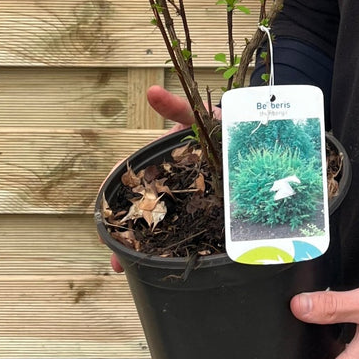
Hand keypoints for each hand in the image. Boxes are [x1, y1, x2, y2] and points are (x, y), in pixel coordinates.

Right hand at [110, 85, 218, 272]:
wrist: (253, 136)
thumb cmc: (221, 126)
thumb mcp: (197, 116)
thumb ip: (176, 107)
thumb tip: (150, 91)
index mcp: (167, 167)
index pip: (135, 184)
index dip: (118, 199)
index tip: (104, 214)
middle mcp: (175, 188)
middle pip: (146, 213)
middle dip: (127, 235)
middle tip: (113, 256)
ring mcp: (193, 204)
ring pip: (165, 230)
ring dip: (144, 250)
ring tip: (125, 266)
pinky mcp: (215, 218)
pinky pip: (198, 238)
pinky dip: (179, 252)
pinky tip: (163, 267)